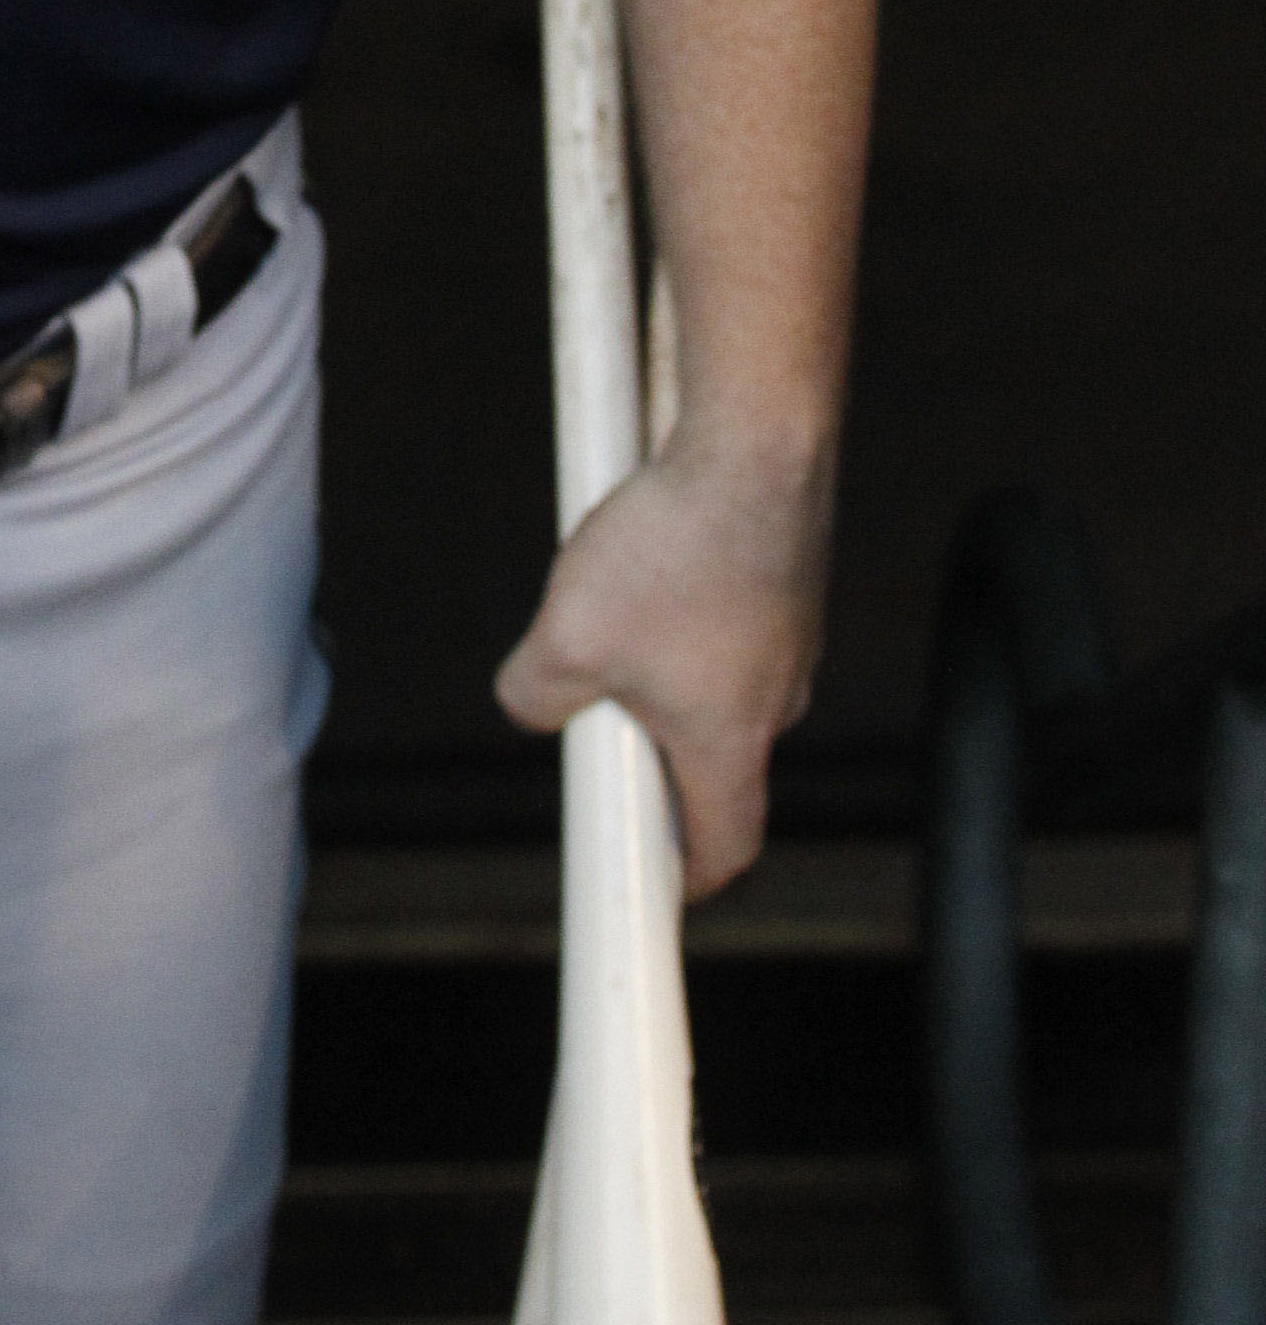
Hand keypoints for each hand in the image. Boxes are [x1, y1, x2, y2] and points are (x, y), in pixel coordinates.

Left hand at [493, 427, 831, 896]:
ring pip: (715, 679)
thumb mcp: (565, 638)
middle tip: (594, 713)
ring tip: (609, 606)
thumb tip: (533, 707)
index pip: (727, 844)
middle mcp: (778, 699)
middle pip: (714, 759)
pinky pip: (727, 617)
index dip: (689, 875)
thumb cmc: (673, 548)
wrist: (755, 443)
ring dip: (661, 663)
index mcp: (733, 741)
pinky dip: (684, 603)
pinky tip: (645, 554)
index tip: (656, 881)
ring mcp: (790, 636)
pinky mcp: (786, 579)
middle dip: (650, 750)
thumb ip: (533, 697)